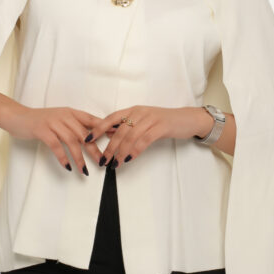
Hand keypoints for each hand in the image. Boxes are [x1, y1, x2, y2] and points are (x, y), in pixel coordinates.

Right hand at [4, 105, 105, 175]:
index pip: (92, 120)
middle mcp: (64, 116)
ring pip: (71, 141)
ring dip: (79, 157)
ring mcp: (52, 122)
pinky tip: (68, 166)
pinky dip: (63, 157)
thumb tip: (92, 137)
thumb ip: (74, 125)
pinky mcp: (42, 130)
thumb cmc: (40, 120)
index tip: (116, 139)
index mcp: (71, 112)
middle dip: (94, 149)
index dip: (104, 129)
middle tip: (102, 162)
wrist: (18, 116)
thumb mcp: (60, 119)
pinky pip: (55, 145)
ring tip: (85, 170)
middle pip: (83, 134)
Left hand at [84, 106, 207, 168]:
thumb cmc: (163, 122)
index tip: (87, 139)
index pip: (110, 118)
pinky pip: (144, 140)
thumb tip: (109, 135)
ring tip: (115, 163)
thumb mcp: (143, 121)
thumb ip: (128, 127)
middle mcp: (139, 112)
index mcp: (133, 110)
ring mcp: (150, 119)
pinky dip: (135, 150)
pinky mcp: (161, 127)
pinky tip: (130, 158)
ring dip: (121, 152)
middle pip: (119, 131)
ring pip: (130, 136)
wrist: (187, 119)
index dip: (97, 128)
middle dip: (109, 147)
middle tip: (103, 160)